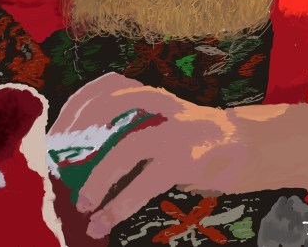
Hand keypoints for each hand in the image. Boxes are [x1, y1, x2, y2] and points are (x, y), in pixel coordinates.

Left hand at [48, 72, 307, 240]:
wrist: (251, 147)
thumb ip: (129, 132)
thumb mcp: (162, 126)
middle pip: (110, 104)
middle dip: (78, 133)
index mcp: (151, 94)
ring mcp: (177, 129)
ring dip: (97, 178)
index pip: (105, 85)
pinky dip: (120, 204)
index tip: (56, 134)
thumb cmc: (194, 142)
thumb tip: (78, 159)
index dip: (76, 106)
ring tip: (81, 205)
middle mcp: (162, 103)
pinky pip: (145, 183)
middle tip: (57, 162)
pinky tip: (105, 221)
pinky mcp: (188, 159)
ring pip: (127, 147)